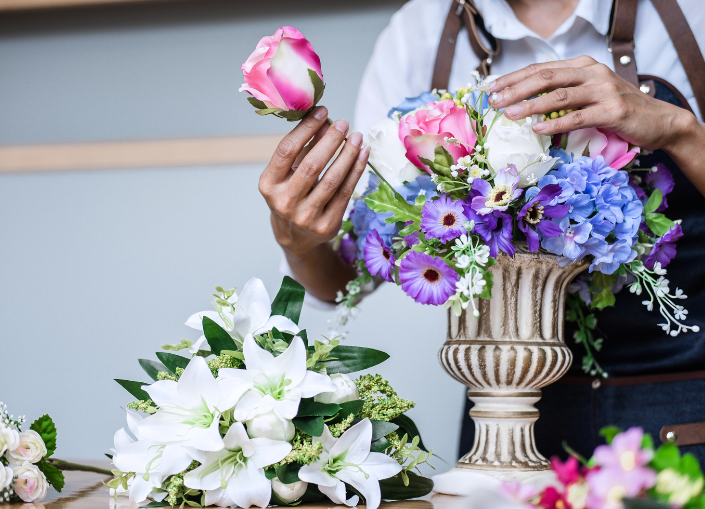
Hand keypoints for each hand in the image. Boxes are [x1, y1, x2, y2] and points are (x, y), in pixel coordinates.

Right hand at [259, 105, 369, 259]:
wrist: (295, 237)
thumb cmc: (291, 196)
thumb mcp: (288, 173)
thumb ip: (303, 148)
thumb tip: (323, 121)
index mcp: (269, 185)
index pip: (287, 150)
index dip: (306, 128)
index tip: (322, 111)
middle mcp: (284, 202)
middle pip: (312, 165)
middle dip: (330, 141)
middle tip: (344, 124)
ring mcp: (306, 216)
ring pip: (332, 179)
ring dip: (348, 154)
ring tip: (357, 137)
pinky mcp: (326, 225)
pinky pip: (345, 192)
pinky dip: (356, 171)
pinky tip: (362, 155)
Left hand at [487, 56, 695, 151]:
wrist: (659, 121)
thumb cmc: (616, 110)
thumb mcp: (588, 95)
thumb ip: (563, 94)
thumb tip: (523, 103)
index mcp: (582, 66)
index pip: (541, 69)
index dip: (513, 78)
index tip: (491, 88)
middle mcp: (592, 73)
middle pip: (546, 78)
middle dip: (516, 89)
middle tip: (494, 101)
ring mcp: (604, 90)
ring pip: (559, 96)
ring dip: (531, 105)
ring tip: (509, 114)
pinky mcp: (613, 110)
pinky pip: (578, 116)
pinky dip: (556, 123)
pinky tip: (538, 129)